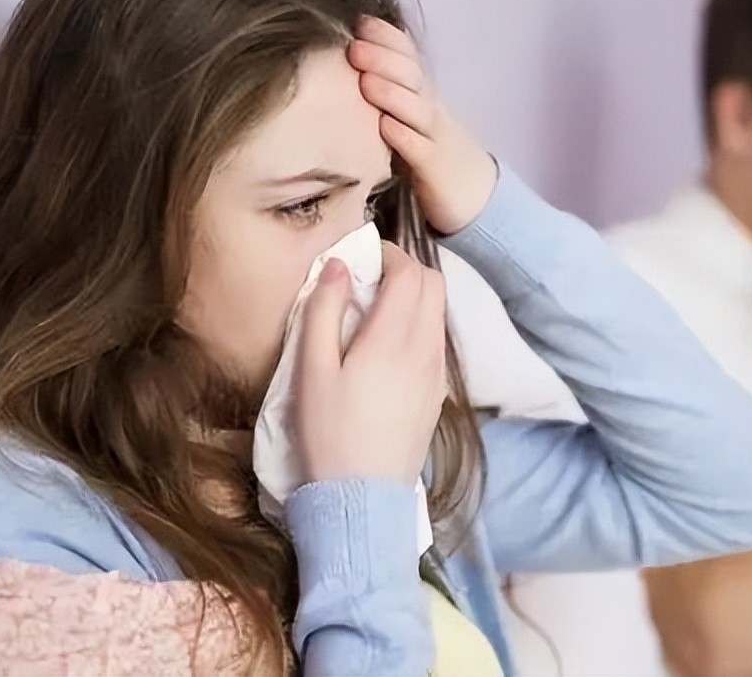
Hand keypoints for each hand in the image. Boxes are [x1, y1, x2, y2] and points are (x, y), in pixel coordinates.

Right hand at [292, 242, 448, 483]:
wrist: (364, 497)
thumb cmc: (328, 433)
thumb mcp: (312, 371)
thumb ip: (323, 312)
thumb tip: (339, 266)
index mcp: (394, 338)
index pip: (411, 272)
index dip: (388, 254)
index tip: (362, 256)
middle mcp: (426, 349)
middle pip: (434, 284)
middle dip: (406, 269)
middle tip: (369, 278)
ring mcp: (437, 373)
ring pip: (439, 312)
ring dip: (414, 296)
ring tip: (375, 310)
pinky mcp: (438, 393)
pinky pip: (437, 340)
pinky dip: (419, 324)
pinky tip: (388, 345)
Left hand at [347, 15, 498, 234]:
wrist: (475, 194)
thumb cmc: (431, 152)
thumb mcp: (412, 118)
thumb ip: (389, 93)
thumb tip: (349, 67)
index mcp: (422, 93)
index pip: (409, 57)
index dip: (388, 38)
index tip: (360, 23)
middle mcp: (430, 109)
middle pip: (411, 77)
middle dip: (383, 59)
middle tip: (355, 46)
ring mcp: (435, 138)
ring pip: (417, 110)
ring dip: (391, 93)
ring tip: (365, 81)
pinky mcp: (435, 168)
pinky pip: (420, 150)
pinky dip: (404, 137)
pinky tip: (386, 127)